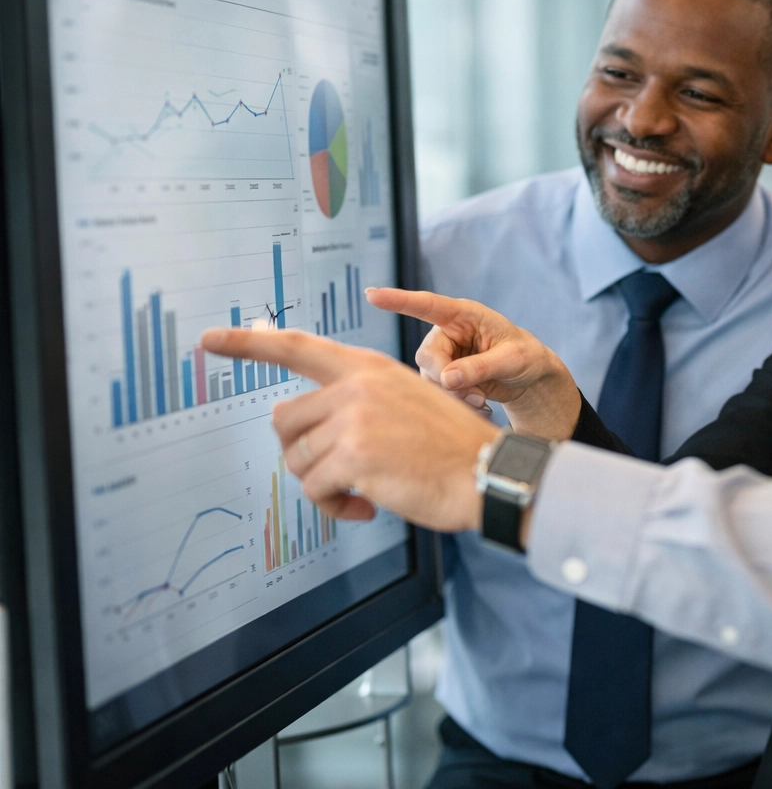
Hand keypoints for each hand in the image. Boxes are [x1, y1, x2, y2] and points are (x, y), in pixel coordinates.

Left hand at [199, 327, 497, 531]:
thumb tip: (303, 430)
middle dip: (301, 453)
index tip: (210, 340)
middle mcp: (356, 386)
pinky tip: (366, 506)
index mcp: (367, 368)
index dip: (247, 344)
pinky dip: (334, 507)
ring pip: (297, 460)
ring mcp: (353, 419)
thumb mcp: (405, 401)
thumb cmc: (449, 446)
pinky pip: (315, 489)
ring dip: (323, 486)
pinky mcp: (353, 457)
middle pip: (284, 420)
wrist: (485, 471)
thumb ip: (357, 402)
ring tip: (360, 493)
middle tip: (335, 473)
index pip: (295, 346)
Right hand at [365, 287, 582, 440]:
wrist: (529, 378)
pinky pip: (436, 392)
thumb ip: (480, 367)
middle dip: (447, 379)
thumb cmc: (525, 357)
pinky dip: (456, 402)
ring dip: (454, 395)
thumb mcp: (512, 359)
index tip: (372, 294)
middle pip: (426, 356)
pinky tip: (480, 405)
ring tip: (483, 400)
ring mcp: (442, 355)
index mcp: (464, 315)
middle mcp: (447, 332)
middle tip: (477, 395)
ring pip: (429, 378)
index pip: (428, 305)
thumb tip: (447, 379)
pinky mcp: (442, 376)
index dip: (399, 300)